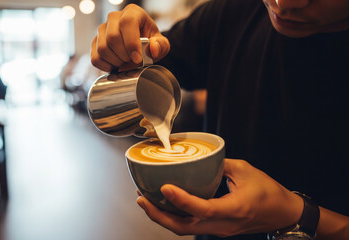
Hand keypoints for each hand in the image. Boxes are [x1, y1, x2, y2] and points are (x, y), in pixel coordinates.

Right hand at [91, 4, 169, 71]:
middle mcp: (114, 17)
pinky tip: (115, 66)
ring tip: (125, 63)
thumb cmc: (150, 43)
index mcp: (132, 12)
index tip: (138, 58)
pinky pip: (95, 58)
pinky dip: (105, 66)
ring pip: (102, 48)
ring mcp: (102, 29)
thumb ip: (160, 46)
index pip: (127, 22)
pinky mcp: (95, 42)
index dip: (132, 43)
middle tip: (133, 61)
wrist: (139, 47)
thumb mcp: (161, 44)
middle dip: (124, 56)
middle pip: (112, 37)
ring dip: (115, 62)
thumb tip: (152, 49)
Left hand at [136, 159, 303, 236]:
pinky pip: (190, 225)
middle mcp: (223, 225)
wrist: (284, 214)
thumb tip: (197, 156)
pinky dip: (173, 216)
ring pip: (184, 229)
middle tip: (141, 199)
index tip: (164, 187)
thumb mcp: (245, 170)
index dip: (181, 200)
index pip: (203, 209)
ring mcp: (219, 230)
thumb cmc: (269, 192)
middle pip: (184, 227)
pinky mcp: (216, 228)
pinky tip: (163, 204)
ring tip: (145, 200)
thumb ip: (219, 164)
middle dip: (158, 215)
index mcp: (234, 209)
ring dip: (162, 217)